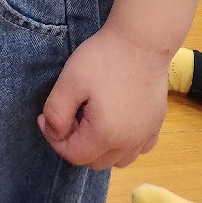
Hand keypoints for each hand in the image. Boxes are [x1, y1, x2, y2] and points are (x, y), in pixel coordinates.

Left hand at [38, 24, 169, 170]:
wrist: (142, 41)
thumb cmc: (104, 59)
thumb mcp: (70, 82)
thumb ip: (56, 112)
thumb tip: (53, 132)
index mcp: (105, 136)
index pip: (73, 155)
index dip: (54, 139)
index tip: (45, 116)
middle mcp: (129, 143)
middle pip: (94, 161)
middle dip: (75, 144)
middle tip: (69, 114)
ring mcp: (146, 135)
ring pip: (118, 159)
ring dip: (99, 147)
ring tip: (90, 117)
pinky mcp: (156, 124)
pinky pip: (138, 148)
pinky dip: (123, 143)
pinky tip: (115, 120)